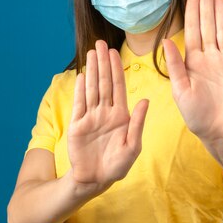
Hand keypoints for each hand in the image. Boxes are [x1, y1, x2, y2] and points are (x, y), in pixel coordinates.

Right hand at [67, 40, 148, 192]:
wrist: (96, 179)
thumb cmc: (118, 165)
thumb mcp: (133, 146)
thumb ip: (138, 123)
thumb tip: (145, 100)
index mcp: (121, 115)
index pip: (118, 87)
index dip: (116, 69)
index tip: (114, 52)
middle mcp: (105, 112)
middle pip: (104, 82)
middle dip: (102, 63)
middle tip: (100, 43)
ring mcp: (90, 117)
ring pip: (91, 89)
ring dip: (91, 70)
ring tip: (90, 53)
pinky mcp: (77, 125)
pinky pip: (79, 104)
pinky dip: (80, 89)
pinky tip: (81, 76)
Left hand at [162, 0, 222, 161]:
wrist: (221, 133)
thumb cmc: (197, 116)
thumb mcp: (181, 91)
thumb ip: (175, 66)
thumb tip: (165, 41)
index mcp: (193, 62)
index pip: (192, 31)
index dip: (192, 12)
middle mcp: (210, 59)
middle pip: (209, 26)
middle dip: (207, 5)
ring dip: (221, 13)